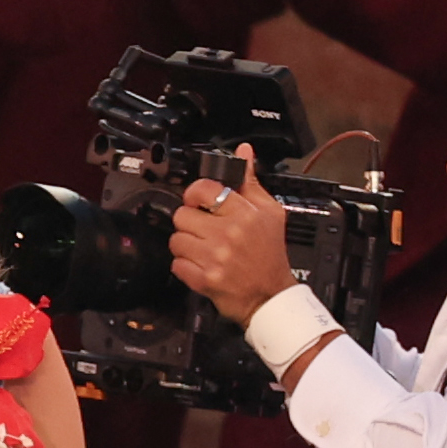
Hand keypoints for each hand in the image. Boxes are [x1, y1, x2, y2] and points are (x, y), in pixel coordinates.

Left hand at [169, 145, 297, 326]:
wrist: (270, 294)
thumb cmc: (270, 253)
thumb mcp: (270, 212)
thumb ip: (251, 182)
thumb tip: (244, 153)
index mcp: (244, 213)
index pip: (203, 189)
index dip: (195, 193)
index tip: (198, 200)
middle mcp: (228, 233)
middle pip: (183, 215)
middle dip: (189, 221)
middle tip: (201, 228)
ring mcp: (214, 258)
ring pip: (176, 240)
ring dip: (185, 244)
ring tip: (201, 248)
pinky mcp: (204, 279)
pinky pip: (177, 264)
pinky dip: (184, 266)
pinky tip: (200, 264)